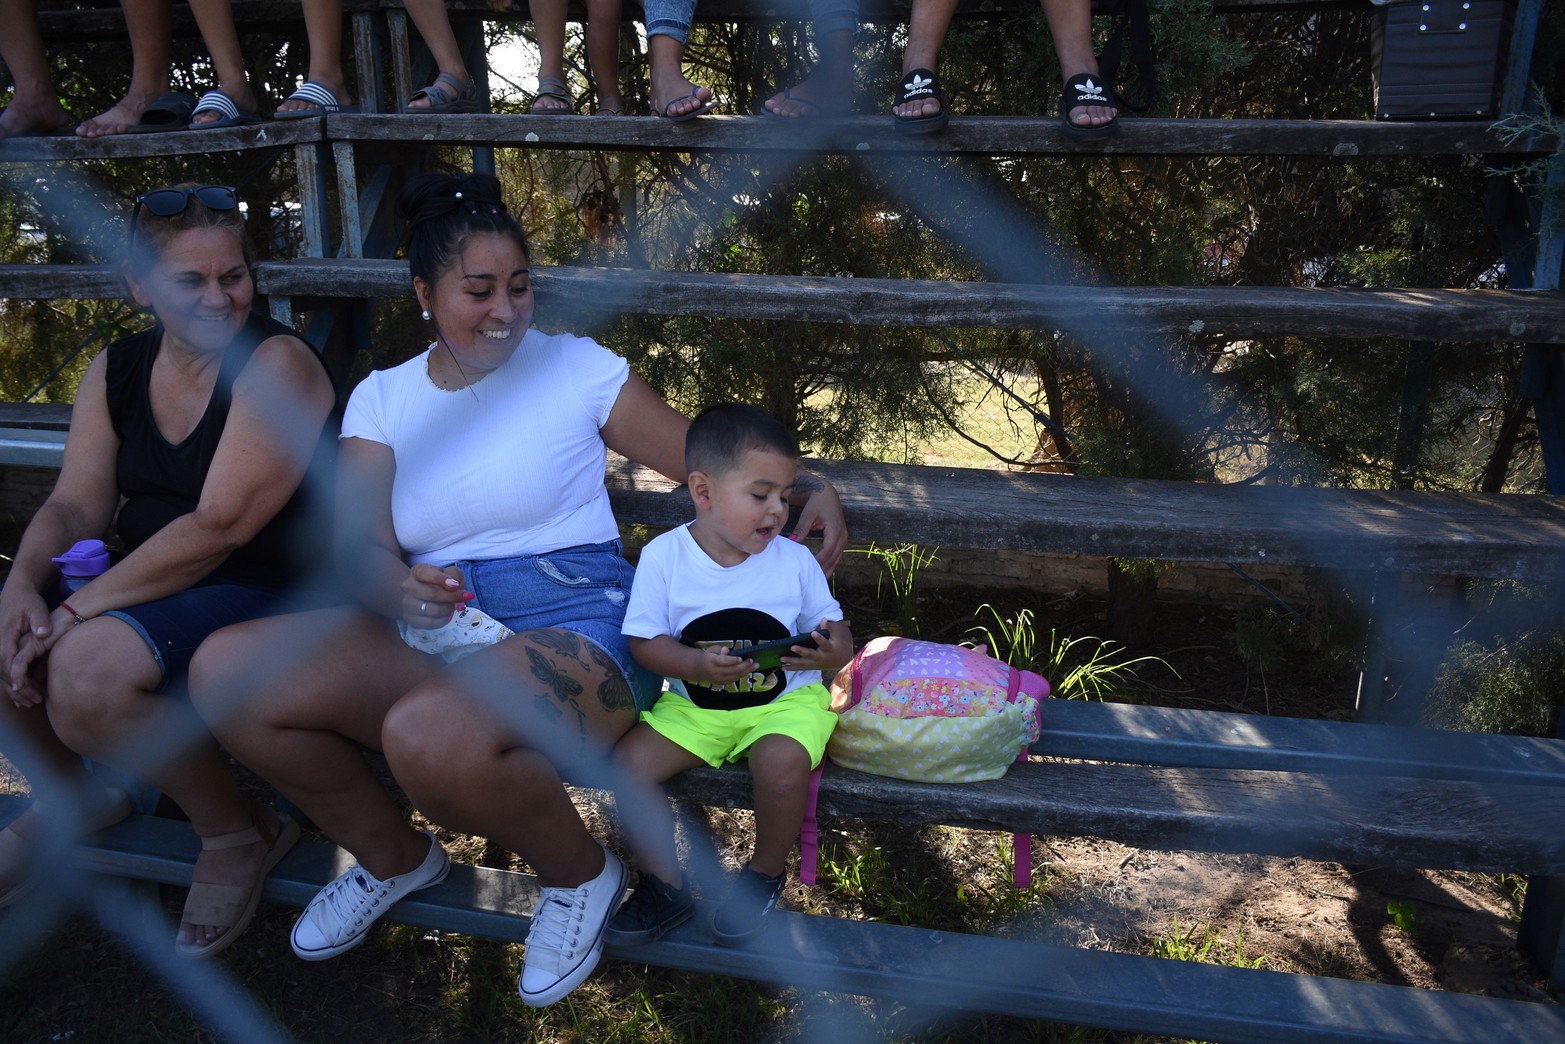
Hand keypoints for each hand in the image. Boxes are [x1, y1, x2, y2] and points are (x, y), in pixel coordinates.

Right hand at [0, 586, 52, 703]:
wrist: (16, 594)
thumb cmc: (27, 602)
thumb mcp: (36, 608)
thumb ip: (40, 620)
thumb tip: (43, 634)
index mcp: (4, 638)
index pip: (7, 663)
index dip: (16, 679)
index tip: (27, 691)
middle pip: (4, 674)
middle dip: (18, 690)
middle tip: (35, 701)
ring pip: (3, 674)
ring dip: (16, 690)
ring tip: (31, 702)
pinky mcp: (3, 649)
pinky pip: (5, 670)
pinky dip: (14, 682)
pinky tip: (24, 694)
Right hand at [401, 564, 469, 629]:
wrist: (420, 597)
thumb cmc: (438, 582)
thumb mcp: (448, 573)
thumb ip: (455, 575)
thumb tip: (458, 588)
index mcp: (416, 572)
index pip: (423, 573)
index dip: (440, 578)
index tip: (455, 584)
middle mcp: (408, 587)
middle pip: (431, 594)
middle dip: (452, 596)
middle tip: (464, 597)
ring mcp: (408, 605)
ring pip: (434, 610)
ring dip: (450, 608)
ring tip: (456, 605)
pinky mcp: (413, 621)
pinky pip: (434, 623)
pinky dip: (446, 618)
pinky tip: (449, 614)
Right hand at [689, 645, 759, 686]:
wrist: (699, 669)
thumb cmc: (708, 656)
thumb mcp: (711, 649)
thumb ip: (719, 649)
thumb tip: (727, 650)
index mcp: (711, 661)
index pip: (723, 661)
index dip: (732, 660)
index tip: (740, 658)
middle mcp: (715, 672)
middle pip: (732, 670)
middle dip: (744, 665)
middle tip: (753, 661)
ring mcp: (719, 679)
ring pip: (735, 676)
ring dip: (746, 671)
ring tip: (756, 665)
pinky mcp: (722, 683)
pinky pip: (734, 679)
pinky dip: (742, 674)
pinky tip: (749, 670)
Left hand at [779, 619, 851, 674]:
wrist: (841, 661)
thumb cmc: (836, 646)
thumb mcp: (835, 637)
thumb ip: (827, 629)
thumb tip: (823, 619)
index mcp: (828, 649)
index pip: (824, 643)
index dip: (819, 639)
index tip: (813, 633)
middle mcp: (821, 657)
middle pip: (810, 654)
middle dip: (801, 651)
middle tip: (792, 647)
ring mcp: (815, 664)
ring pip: (803, 663)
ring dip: (792, 661)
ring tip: (781, 658)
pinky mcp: (811, 667)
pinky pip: (800, 668)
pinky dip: (791, 668)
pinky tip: (782, 667)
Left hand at [790, 480, 846, 575]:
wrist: (826, 492)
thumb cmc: (817, 501)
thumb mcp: (808, 514)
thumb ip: (802, 528)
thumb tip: (793, 540)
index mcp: (835, 529)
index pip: (827, 550)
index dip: (818, 561)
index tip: (808, 568)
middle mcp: (842, 534)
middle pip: (834, 557)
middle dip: (824, 569)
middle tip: (812, 580)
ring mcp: (844, 537)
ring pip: (837, 558)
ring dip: (828, 569)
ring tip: (818, 580)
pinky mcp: (842, 538)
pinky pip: (837, 554)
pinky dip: (830, 563)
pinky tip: (823, 571)